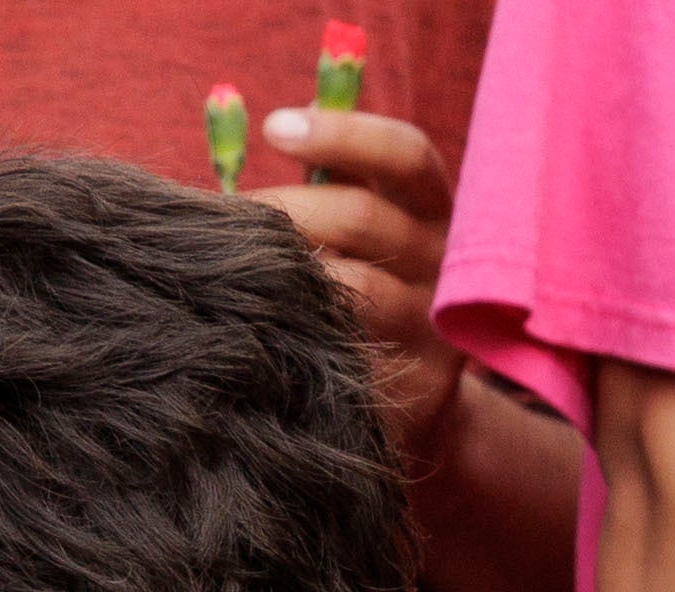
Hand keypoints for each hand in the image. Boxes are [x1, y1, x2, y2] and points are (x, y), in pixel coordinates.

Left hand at [246, 106, 476, 471]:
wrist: (422, 391)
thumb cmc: (370, 280)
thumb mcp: (370, 221)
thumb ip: (337, 172)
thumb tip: (288, 117)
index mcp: (436, 210)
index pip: (406, 155)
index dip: (342, 134)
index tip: (273, 128)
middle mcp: (444, 264)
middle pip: (361, 218)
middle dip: (285, 210)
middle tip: (229, 220)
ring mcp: (435, 329)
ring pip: (352, 292)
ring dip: (284, 278)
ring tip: (241, 277)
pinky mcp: (420, 388)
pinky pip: (347, 356)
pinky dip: (298, 338)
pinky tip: (262, 333)